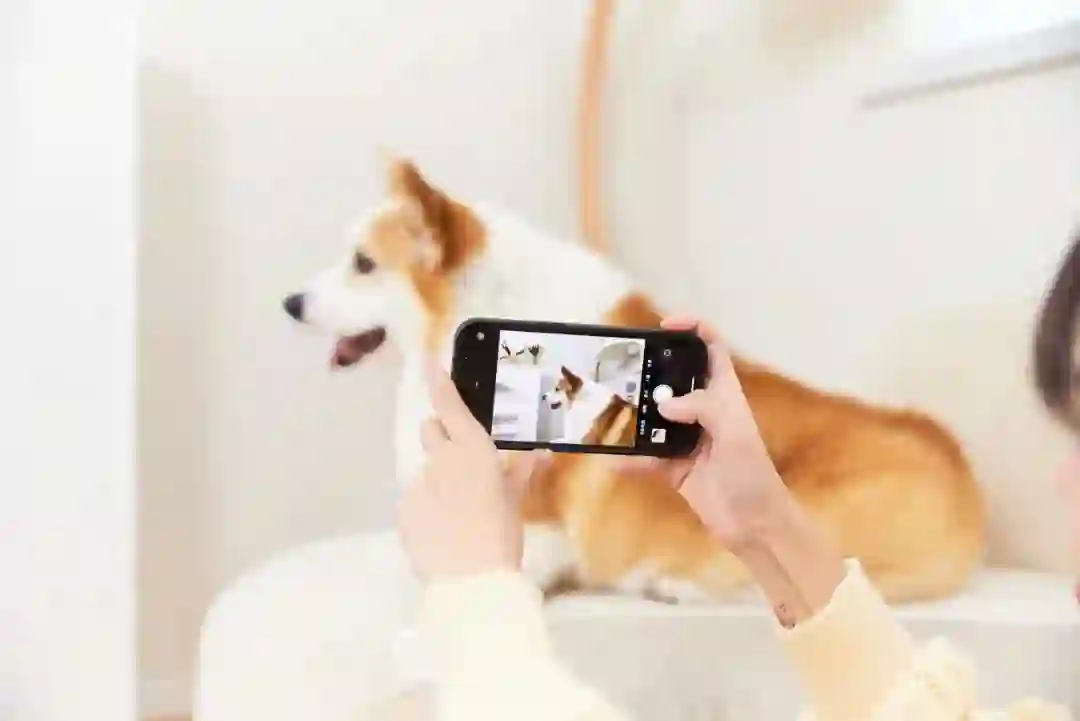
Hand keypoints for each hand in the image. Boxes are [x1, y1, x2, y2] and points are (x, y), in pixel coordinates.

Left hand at [397, 362, 544, 581]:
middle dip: (442, 437)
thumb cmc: (500, 537)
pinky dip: (428, 507)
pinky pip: (416, 498)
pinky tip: (444, 530)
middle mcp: (441, 459)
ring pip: (426, 469)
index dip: (439, 382)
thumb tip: (535, 452)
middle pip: (431, 430)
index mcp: (472, 450)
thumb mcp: (515, 502)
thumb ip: (519, 471)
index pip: (448, 404)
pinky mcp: (405, 510)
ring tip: (458, 511)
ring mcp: (419, 484)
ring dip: (439, 479)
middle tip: (463, 461)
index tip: (429, 364)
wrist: (469, 582)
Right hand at [626, 316, 791, 550]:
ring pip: (653, 416)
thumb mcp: (734, 433)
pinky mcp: (672, 466)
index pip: (711, 348)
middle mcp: (703, 410)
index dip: (692, 329)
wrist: (753, 524)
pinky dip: (627, 457)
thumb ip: (702, 408)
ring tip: (606, 405)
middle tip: (619, 367)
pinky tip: (609, 457)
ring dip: (632, 413)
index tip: (663, 326)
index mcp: (724, 394)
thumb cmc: (752, 473)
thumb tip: (662, 404)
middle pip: (674, 378)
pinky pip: (644, 456)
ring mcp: (686, 438)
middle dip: (649, 370)